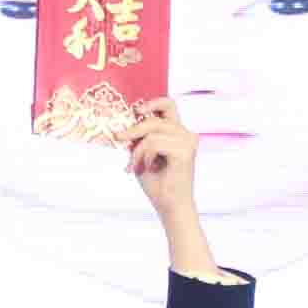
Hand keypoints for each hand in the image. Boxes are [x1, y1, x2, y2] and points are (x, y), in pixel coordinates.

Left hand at [126, 95, 200, 217]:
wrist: (169, 205)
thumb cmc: (156, 182)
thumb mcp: (141, 154)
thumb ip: (138, 138)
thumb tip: (124, 124)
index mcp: (178, 132)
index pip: (169, 105)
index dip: (154, 102)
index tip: (137, 109)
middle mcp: (186, 134)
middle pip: (155, 119)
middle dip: (133, 129)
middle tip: (119, 138)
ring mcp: (188, 141)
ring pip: (152, 133)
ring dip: (138, 150)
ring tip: (137, 166)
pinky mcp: (185, 151)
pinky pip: (154, 144)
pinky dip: (144, 156)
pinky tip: (148, 168)